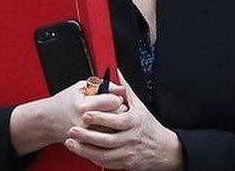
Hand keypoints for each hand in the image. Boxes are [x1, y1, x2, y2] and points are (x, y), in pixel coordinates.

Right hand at [9, 80, 125, 154]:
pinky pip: (106, 137)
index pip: (114, 101)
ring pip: (114, 128)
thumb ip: (104, 85)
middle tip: (111, 106)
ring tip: (107, 114)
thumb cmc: (65, 101)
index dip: (117, 97)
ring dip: (114, 121)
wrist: (48, 120)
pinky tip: (102, 125)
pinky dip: (107, 130)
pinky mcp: (87, 143)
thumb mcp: (82, 86)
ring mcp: (86, 135)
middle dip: (118, 109)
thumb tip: (121, 88)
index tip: (114, 97)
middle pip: (117, 115)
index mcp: (84, 106)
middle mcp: (85, 122)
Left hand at [65, 69, 182, 170]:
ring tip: (71, 142)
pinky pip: (106, 162)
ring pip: (104, 154)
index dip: (100, 118)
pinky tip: (83, 151)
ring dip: (85, 149)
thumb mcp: (140, 106)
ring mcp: (128, 152)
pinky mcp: (124, 163)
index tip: (86, 114)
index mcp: (135, 122)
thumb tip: (117, 73)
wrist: (162, 149)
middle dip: (87, 135)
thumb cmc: (148, 126)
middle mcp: (131, 138)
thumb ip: (125, 90)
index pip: (116, 120)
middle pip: (107, 139)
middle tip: (72, 129)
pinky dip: (93, 158)